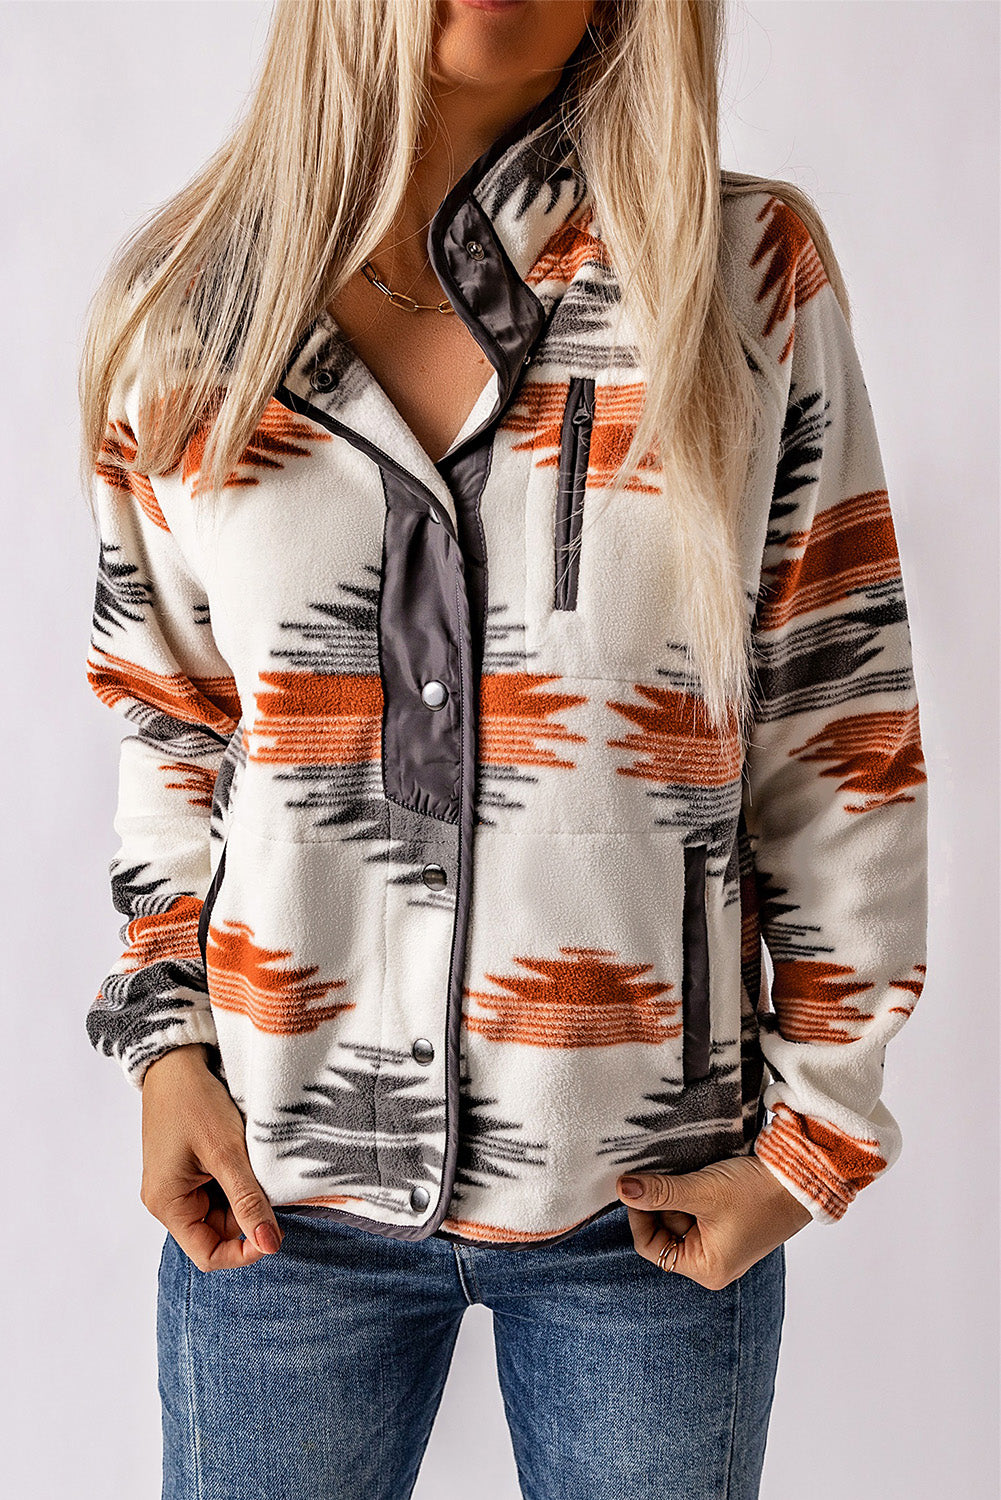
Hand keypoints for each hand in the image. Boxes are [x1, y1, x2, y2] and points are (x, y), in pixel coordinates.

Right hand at [140, 1043, 284, 1272]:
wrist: (176, 1059)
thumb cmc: (193, 1100)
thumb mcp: (226, 1153)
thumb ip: (248, 1201)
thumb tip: (269, 1245)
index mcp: (167, 1203)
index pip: (207, 1254)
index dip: (243, 1251)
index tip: (275, 1234)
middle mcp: (167, 1199)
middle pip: (216, 1232)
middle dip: (248, 1216)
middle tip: (271, 1187)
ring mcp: (177, 1183)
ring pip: (221, 1209)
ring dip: (244, 1195)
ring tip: (257, 1165)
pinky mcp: (188, 1167)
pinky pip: (217, 1188)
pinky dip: (238, 1179)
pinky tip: (248, 1158)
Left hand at [615, 1155, 813, 1289]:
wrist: (803, 1178)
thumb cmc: (758, 1193)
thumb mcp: (702, 1191)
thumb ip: (660, 1192)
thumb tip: (622, 1189)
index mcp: (706, 1268)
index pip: (651, 1247)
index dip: (640, 1215)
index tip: (637, 1186)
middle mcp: (712, 1262)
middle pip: (664, 1231)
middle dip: (662, 1203)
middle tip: (668, 1175)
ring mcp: (722, 1242)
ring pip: (679, 1216)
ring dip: (678, 1194)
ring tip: (691, 1175)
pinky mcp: (729, 1223)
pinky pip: (697, 1209)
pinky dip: (693, 1192)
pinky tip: (702, 1176)